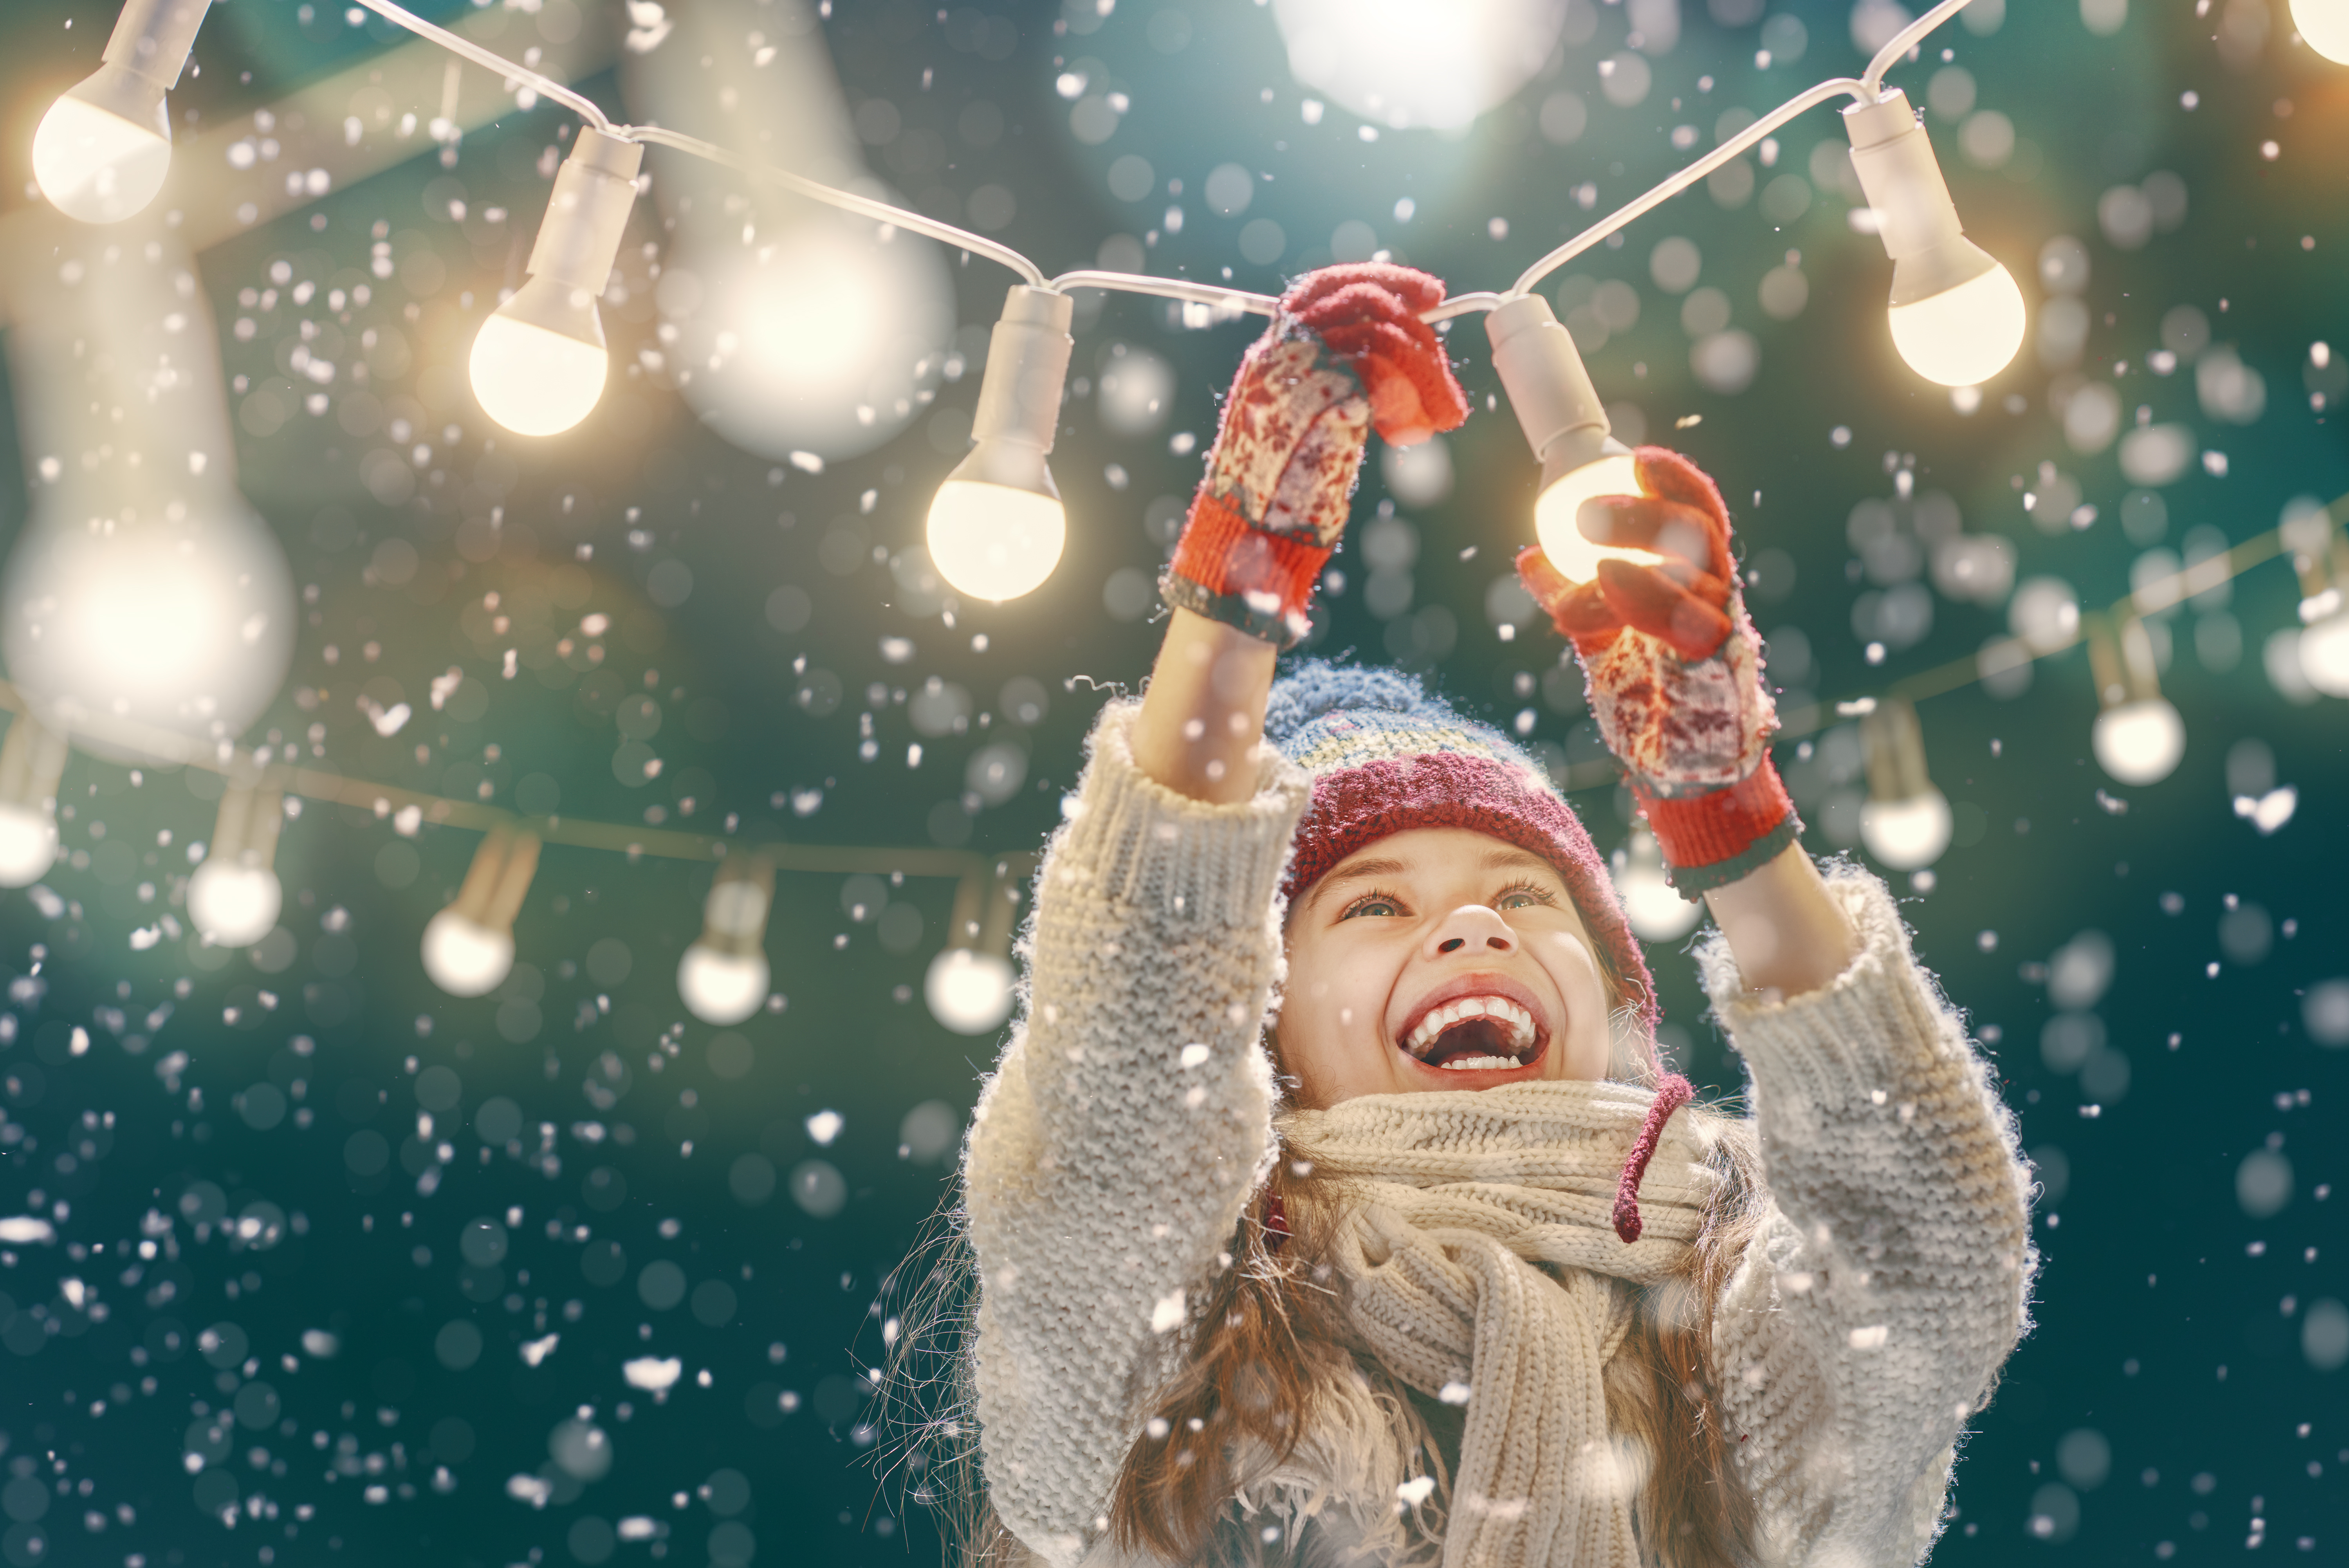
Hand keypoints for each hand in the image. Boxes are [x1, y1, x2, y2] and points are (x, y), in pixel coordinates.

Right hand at [1163, 264, 1467, 646]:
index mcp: (1272, 352)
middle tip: (1444, 372)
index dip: (1382, 280)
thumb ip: (1337, 380)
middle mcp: (1280, 355)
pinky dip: (1411, 401)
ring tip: (1446, 412)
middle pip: (1363, 304)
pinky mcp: (1322, 405)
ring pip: (1383, 338)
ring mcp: (1298, 376)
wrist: (1245, 536)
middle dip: (1418, 333)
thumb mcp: (1304, 420)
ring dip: (1427, 373)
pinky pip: (1384, 378)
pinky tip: (1415, 432)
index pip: (1325, 287)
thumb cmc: (1279, 489)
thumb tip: (1397, 354)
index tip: (1429, 293)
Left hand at [1516, 447, 1798, 893]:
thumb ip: (1572, 599)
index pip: (1703, 516)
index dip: (1679, 483)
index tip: (1640, 457)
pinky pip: (1689, 625)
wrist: (1682, 775)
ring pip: (1695, 576)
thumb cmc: (1647, 701)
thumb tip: (1529, 558)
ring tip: (1587, 545)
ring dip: (1639, 553)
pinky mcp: (1720, 673)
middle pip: (1699, 535)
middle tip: (1581, 507)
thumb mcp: (1603, 640)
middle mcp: (1718, 600)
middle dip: (1643, 514)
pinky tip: (1608, 583)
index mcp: (1699, 583)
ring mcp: (1723, 636)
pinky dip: (1647, 599)